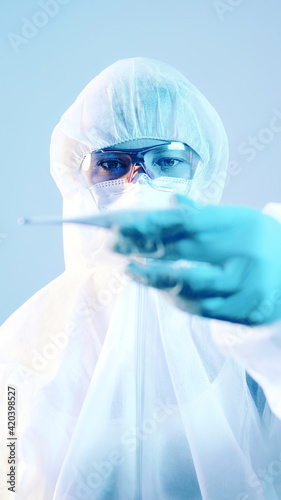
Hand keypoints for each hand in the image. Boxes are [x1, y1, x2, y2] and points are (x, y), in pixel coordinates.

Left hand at [109, 194, 280, 325]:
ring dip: (153, 278)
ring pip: (187, 284)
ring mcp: (247, 285)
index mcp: (241, 223)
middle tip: (113, 245)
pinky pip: (201, 309)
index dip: (151, 224)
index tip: (120, 225)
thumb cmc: (262, 245)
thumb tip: (172, 202)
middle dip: (142, 248)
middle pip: (182, 249)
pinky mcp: (246, 311)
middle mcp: (245, 253)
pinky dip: (176, 300)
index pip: (187, 221)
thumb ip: (205, 215)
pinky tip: (160, 291)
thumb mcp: (240, 222)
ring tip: (130, 270)